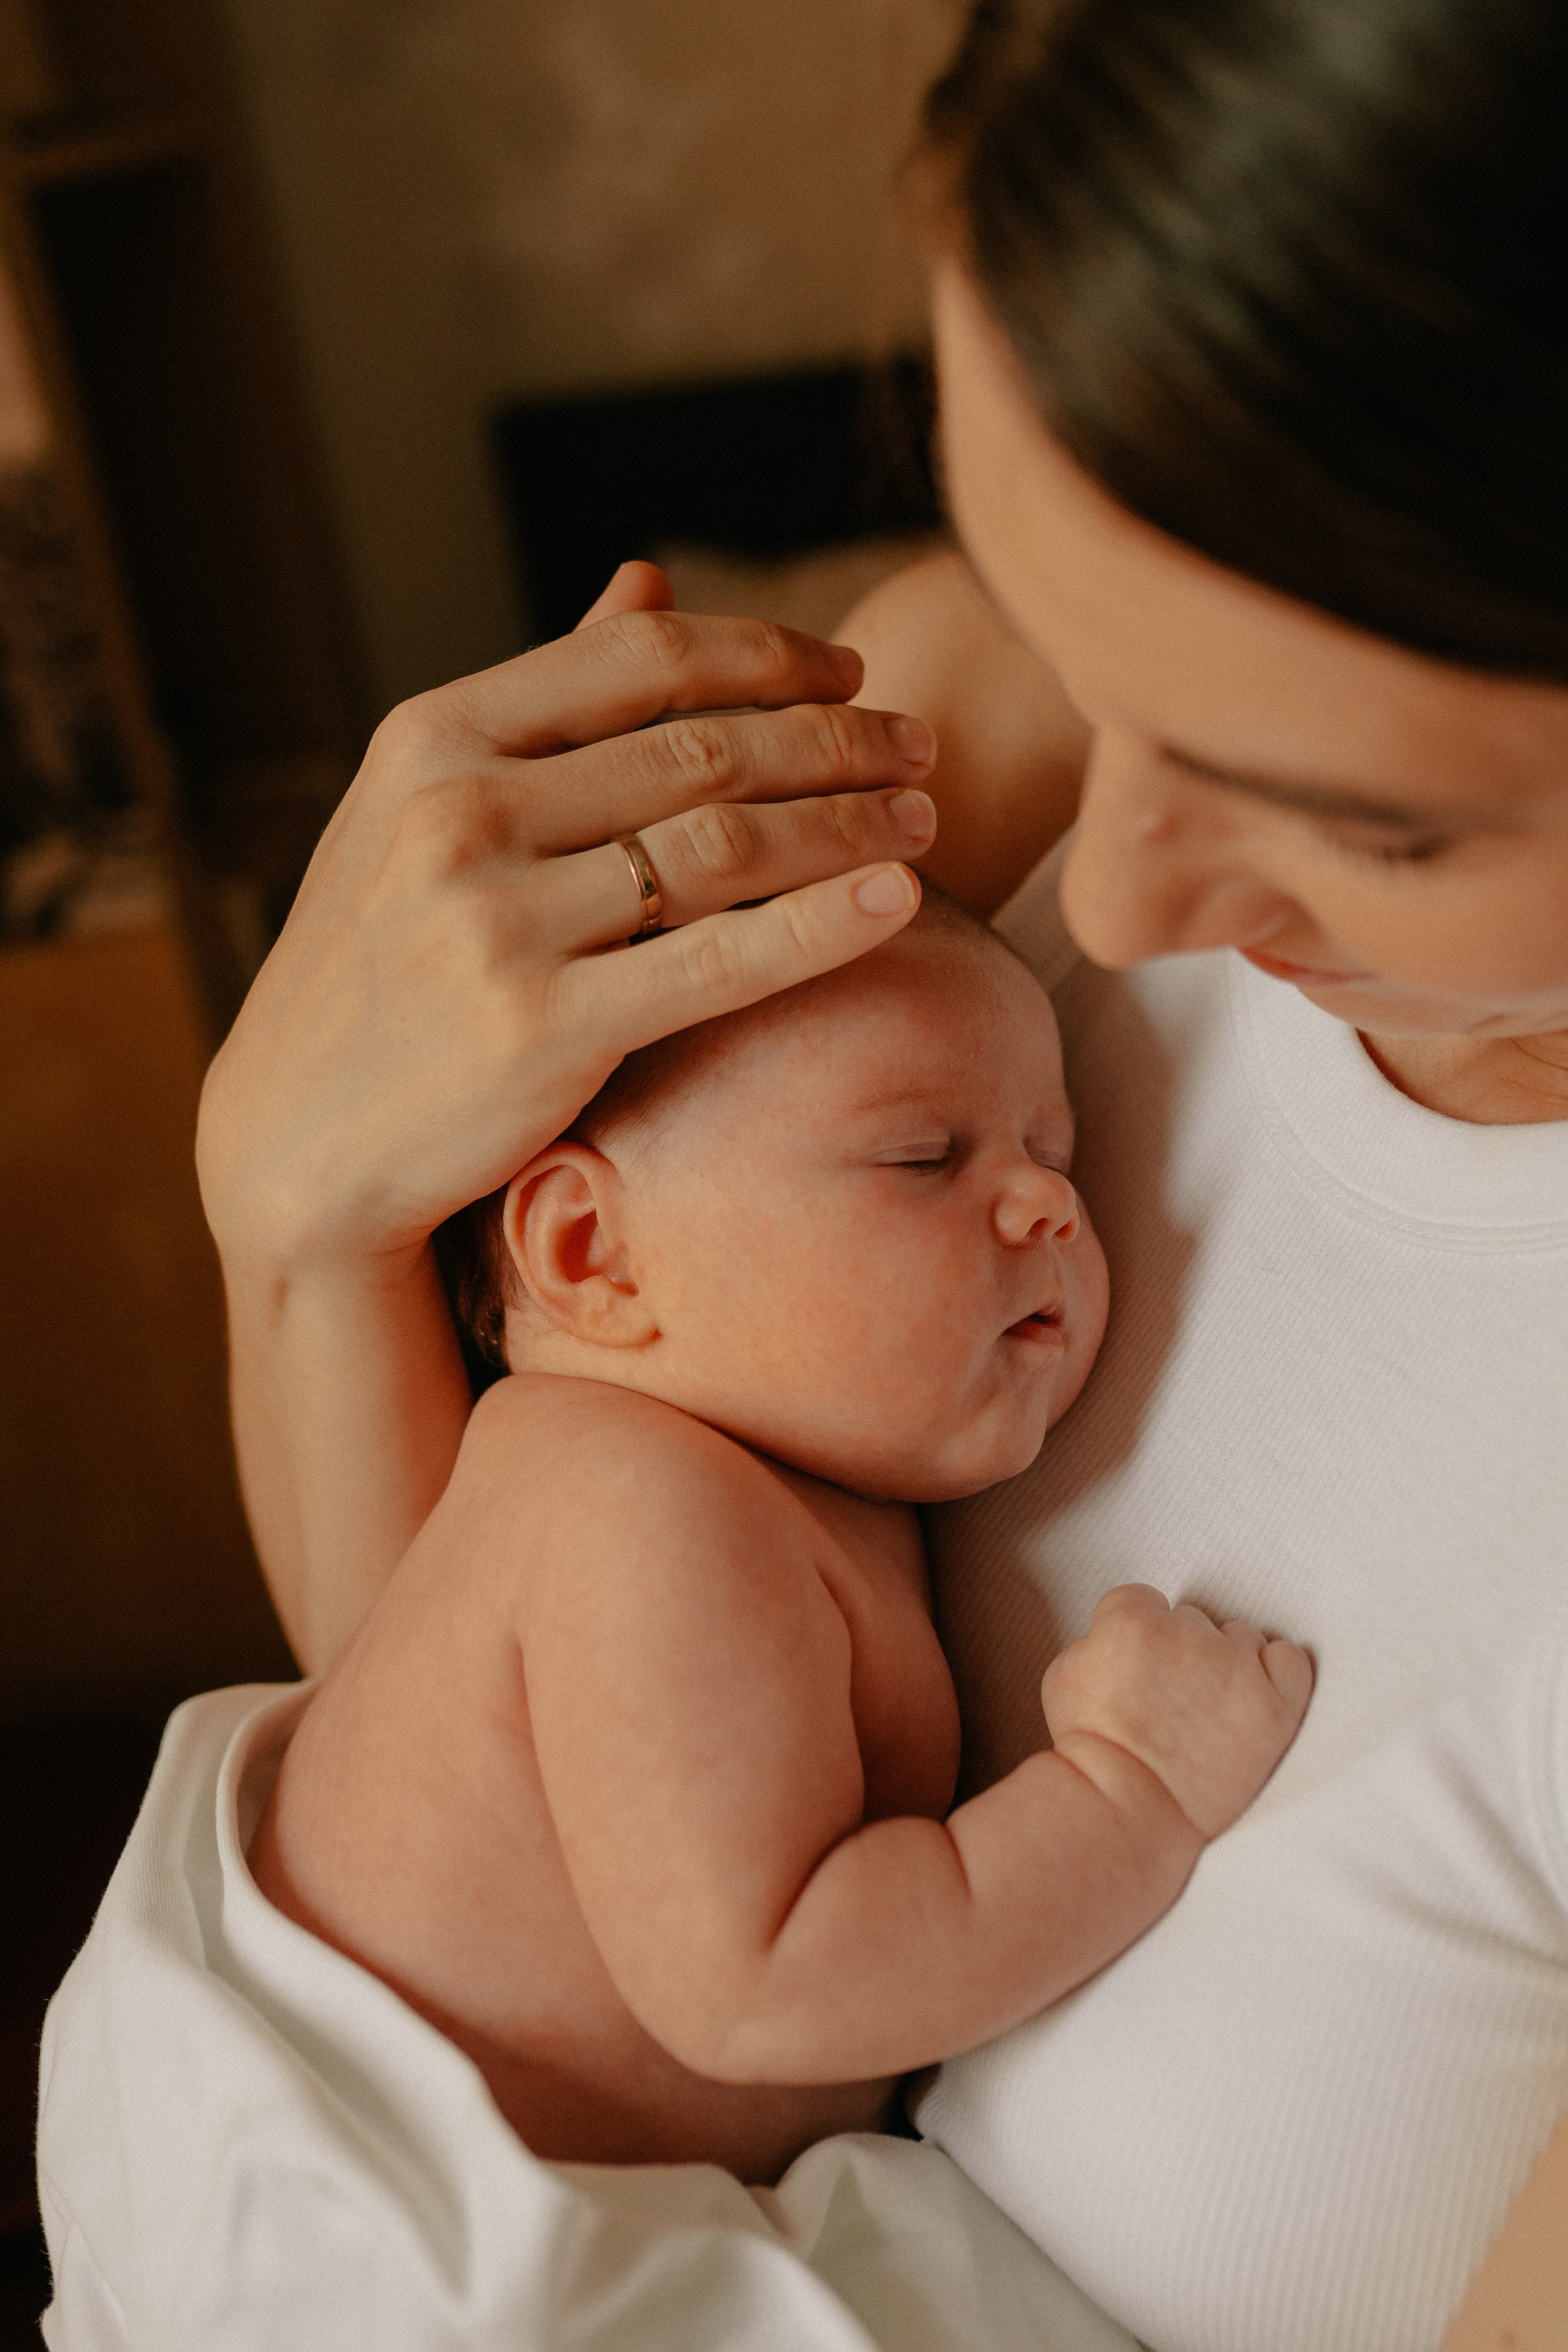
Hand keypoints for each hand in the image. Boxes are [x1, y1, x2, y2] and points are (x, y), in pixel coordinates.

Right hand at [197, 562, 937, 1274]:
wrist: (301, 1134)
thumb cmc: (385, 962)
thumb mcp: (428, 807)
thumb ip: (548, 703)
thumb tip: (648, 580)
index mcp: (433, 738)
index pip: (639, 659)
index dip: (767, 654)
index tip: (851, 667)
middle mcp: (459, 814)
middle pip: (700, 748)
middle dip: (835, 738)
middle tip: (919, 744)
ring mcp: (496, 921)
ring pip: (724, 846)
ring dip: (846, 823)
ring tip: (925, 819)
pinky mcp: (540, 1028)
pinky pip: (717, 960)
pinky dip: (820, 923)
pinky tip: (896, 898)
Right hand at [1041, 1584, 1312, 1838]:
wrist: (1133, 1812)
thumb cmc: (1093, 1751)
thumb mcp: (1065, 1676)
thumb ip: (1097, 1637)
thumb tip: (1122, 1631)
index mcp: (1133, 1620)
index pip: (1145, 1599)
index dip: (1139, 1638)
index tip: (1141, 1670)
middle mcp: (1188, 1633)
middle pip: (1194, 1621)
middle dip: (1183, 1653)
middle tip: (1172, 1700)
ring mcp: (1236, 1666)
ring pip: (1241, 1638)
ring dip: (1229, 1664)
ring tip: (1209, 1712)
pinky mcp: (1275, 1702)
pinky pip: (1290, 1660)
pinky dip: (1277, 1675)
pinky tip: (1254, 1700)